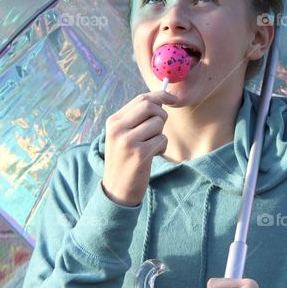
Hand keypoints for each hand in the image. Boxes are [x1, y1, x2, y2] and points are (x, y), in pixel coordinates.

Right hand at [100, 89, 178, 205]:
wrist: (117, 191)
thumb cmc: (125, 160)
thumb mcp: (123, 136)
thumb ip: (137, 118)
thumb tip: (161, 100)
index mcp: (113, 121)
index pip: (141, 99)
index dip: (160, 96)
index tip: (173, 98)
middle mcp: (118, 128)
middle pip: (150, 106)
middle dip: (162, 115)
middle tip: (159, 129)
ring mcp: (127, 141)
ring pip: (158, 123)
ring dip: (161, 135)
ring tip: (151, 146)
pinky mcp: (140, 153)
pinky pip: (162, 139)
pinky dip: (162, 147)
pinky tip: (152, 156)